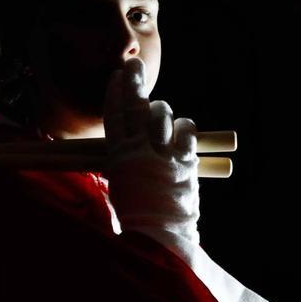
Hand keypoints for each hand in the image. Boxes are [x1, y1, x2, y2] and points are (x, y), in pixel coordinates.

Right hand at [103, 58, 198, 243]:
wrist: (158, 236)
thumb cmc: (137, 218)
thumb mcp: (119, 186)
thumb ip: (124, 161)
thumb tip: (131, 144)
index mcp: (116, 156)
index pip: (113, 115)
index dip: (114, 93)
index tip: (116, 77)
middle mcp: (137, 148)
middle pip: (134, 105)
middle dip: (134, 81)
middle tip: (134, 65)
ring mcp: (161, 151)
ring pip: (163, 114)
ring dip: (164, 113)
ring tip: (163, 120)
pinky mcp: (184, 159)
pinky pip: (187, 130)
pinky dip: (186, 129)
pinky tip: (184, 132)